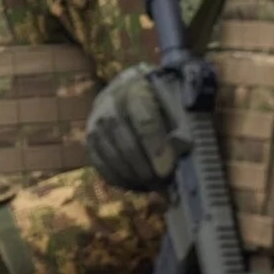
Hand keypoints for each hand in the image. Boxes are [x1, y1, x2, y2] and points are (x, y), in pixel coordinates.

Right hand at [84, 64, 190, 193]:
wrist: (132, 93)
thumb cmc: (164, 101)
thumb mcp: (177, 104)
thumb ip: (182, 125)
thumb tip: (184, 150)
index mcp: (137, 87)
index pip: (142, 117)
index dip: (155, 145)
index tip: (167, 169)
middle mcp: (109, 101)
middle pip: (120, 134)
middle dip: (141, 162)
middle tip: (160, 182)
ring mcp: (95, 121)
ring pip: (106, 149)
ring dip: (130, 173)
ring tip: (152, 187)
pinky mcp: (89, 139)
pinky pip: (99, 162)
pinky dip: (118, 178)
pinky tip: (138, 185)